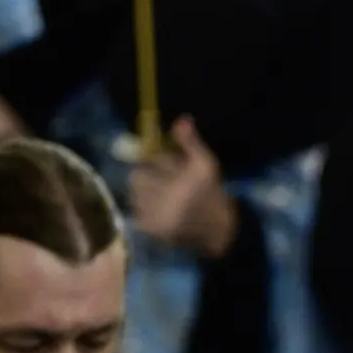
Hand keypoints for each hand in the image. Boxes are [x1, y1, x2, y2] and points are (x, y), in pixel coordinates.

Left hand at [128, 117, 238, 258]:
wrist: (218, 233)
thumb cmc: (211, 194)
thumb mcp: (205, 165)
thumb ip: (190, 143)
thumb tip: (182, 120)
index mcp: (180, 187)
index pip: (147, 164)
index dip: (151, 161)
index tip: (160, 163)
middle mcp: (165, 205)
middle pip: (137, 179)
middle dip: (146, 176)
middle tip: (162, 181)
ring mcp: (155, 220)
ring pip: (134, 195)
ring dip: (143, 192)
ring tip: (161, 196)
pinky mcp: (150, 231)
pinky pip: (136, 212)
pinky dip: (144, 208)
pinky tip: (159, 210)